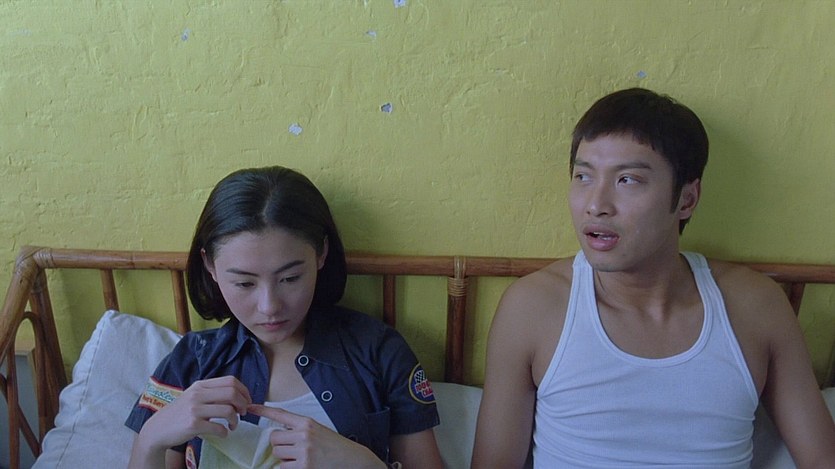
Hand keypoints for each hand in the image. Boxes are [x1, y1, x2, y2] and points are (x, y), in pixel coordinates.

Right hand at [136, 376, 251, 452]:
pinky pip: (218, 428)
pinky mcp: (193, 425)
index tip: (246, 401)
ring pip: (228, 410)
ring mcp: (195, 409)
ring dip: (235, 420)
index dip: (243, 391)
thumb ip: (212, 393)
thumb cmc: (180, 413)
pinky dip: (225, 432)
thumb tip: (239, 396)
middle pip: (232, 393)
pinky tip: (223, 433)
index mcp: (200, 385)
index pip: (230, 380)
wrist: (158, 429)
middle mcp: (198, 394)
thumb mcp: (194, 396)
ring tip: (232, 425)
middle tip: (242, 413)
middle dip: (243, 404)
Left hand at [247, 404, 386, 468]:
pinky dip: (290, 468)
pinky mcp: (304, 466)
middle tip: (293, 450)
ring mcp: (304, 450)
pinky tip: (304, 466)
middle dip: (280, 445)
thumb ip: (299, 430)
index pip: (280, 414)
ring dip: (285, 458)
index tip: (250, 407)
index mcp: (307, 422)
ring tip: (301, 458)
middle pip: (274, 438)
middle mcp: (304, 434)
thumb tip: (278, 436)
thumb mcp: (318, 431)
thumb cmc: (335, 446)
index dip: (263, 410)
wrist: (352, 460)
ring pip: (277, 454)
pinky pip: (284, 467)